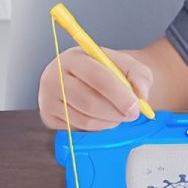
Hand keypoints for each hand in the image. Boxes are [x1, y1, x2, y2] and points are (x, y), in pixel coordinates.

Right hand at [37, 46, 151, 130]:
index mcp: (74, 57)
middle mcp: (55, 75)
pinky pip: (77, 131)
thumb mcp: (128, 66)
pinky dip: (95, 129)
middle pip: (89, 102)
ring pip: (85, 120)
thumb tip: (140, 94)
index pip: (97, 76)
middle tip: (132, 115)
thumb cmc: (110, 73)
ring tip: (117, 115)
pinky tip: (100, 118)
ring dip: (108, 122)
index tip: (135, 106)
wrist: (91, 80)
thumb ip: (139, 76)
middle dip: (115, 112)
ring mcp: (48, 98)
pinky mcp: (48, 117)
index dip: (118, 94)